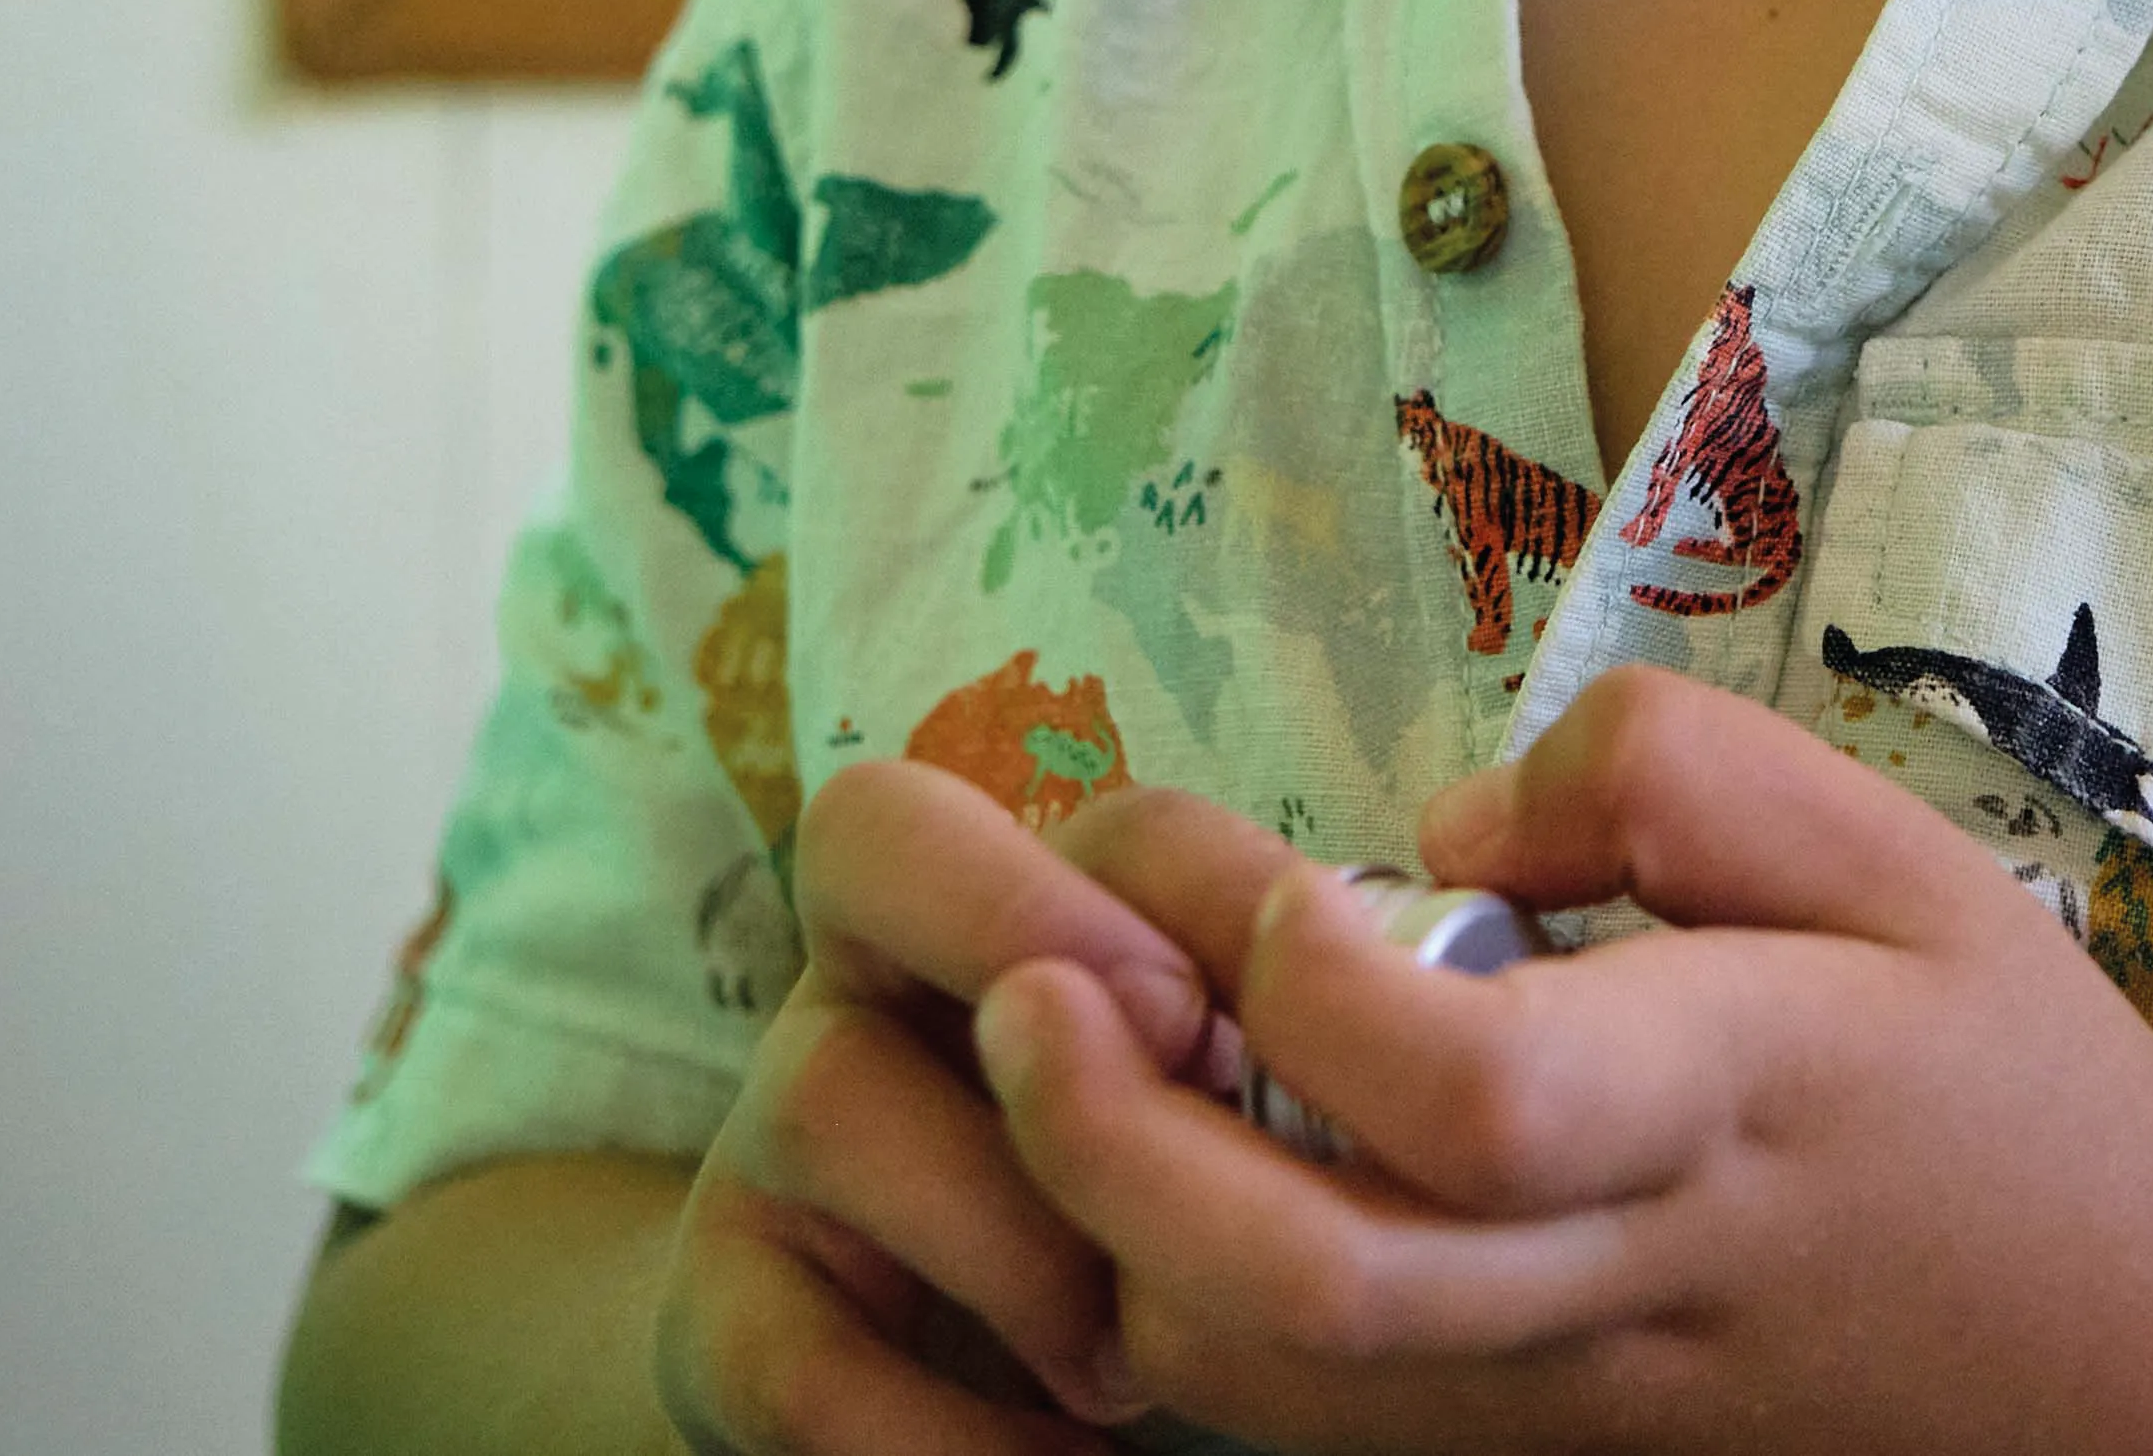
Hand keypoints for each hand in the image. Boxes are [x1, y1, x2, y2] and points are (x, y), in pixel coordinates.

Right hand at [660, 756, 1217, 1455]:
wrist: (961, 1379)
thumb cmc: (1139, 1202)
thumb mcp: (1201, 1087)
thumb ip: (1267, 1003)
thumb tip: (1430, 922)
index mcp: (980, 900)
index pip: (1015, 763)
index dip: (1092, 867)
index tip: (1215, 1005)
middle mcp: (854, 981)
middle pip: (865, 841)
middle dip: (1033, 930)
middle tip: (1184, 1079)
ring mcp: (767, 1146)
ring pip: (836, 1100)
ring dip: (1024, 1239)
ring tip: (1137, 1359)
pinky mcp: (722, 1318)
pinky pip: (797, 1362)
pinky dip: (949, 1435)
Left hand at [968, 678, 2152, 1455]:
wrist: (2135, 1382)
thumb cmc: (2013, 1092)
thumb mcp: (1910, 862)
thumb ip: (1680, 781)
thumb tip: (1446, 822)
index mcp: (1732, 1108)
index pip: (1480, 1101)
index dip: (1323, 988)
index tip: (1276, 874)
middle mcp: (1617, 1283)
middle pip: (1303, 1284)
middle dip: (1107, 1135)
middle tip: (1021, 981)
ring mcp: (1549, 1402)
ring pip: (1255, 1381)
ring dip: (1103, 1226)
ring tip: (1061, 1055)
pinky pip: (1291, 1418)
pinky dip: (1167, 1303)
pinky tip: (1152, 1159)